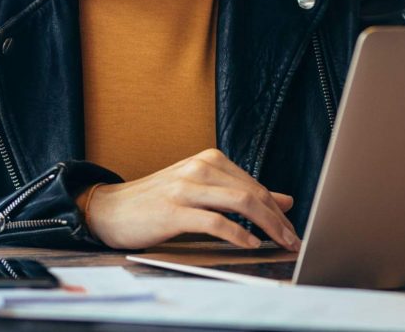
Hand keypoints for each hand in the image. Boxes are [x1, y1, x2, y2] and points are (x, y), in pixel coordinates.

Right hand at [84, 148, 300, 251]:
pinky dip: (237, 234)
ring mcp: (187, 187)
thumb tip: (285, 200)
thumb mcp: (203, 190)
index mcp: (210, 160)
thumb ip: (241, 193)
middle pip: (253, 193)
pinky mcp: (174, 210)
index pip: (255, 185)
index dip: (278, 210)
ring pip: (240, 203)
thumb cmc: (158, 201)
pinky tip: (250, 244)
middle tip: (293, 240)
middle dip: (278, 220)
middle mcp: (201, 167)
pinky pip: (215, 222)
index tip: (292, 229)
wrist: (110, 208)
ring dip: (267, 226)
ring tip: (279, 243)